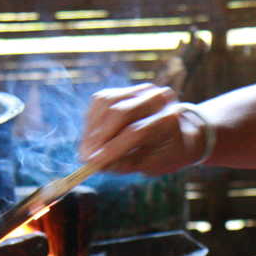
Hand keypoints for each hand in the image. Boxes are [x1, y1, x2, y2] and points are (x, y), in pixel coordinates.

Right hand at [77, 83, 205, 174]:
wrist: (170, 134)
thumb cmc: (162, 154)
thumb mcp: (151, 165)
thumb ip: (128, 163)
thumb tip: (98, 164)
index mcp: (169, 119)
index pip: (137, 132)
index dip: (112, 148)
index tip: (94, 163)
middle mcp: (156, 98)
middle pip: (120, 113)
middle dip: (99, 137)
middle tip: (85, 157)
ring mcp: (138, 90)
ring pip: (107, 104)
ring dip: (92, 129)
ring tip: (86, 151)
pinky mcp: (121, 90)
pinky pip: (99, 101)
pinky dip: (91, 121)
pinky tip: (89, 138)